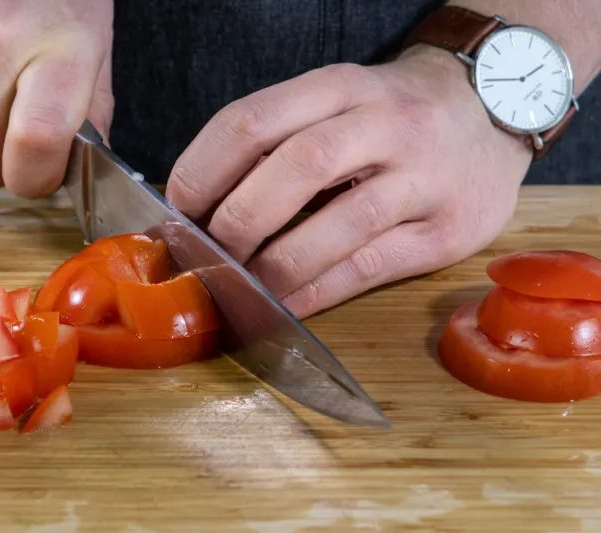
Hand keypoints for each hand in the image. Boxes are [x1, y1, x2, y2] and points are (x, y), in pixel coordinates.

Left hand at [166, 46, 532, 318]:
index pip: (253, 120)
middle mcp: (384, 123)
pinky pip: (369, 267)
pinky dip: (317, 291)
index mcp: (340, 87)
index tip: (178, 207)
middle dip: (237, 221)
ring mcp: (422, 177)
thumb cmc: (394, 115)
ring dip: (275, 266)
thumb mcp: (339, 100)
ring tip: (240, 287)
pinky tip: (285, 305)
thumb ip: (282, 139)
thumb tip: (205, 203)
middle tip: (207, 254)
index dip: (203, 168)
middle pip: (294, 169)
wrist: (493, 109)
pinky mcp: (446, 230)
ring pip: (337, 224)